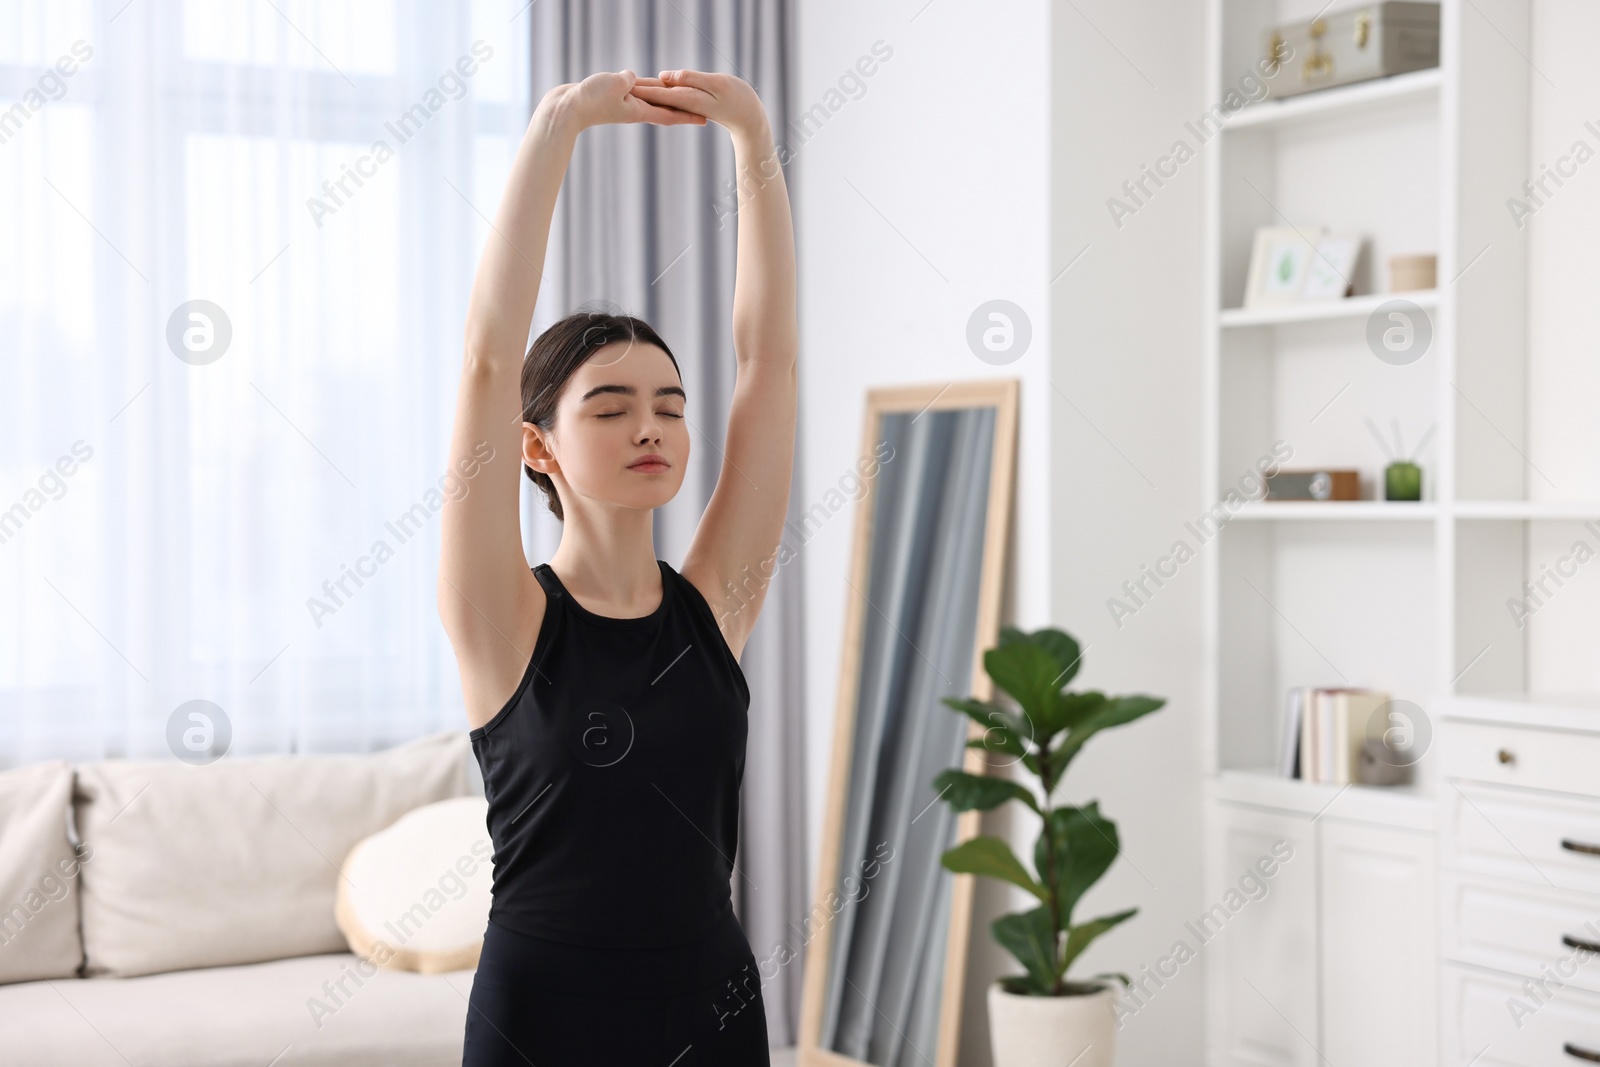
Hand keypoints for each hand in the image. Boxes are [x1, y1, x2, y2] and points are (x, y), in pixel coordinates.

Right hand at [548, 70, 707, 131]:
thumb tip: (631, 78)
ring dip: (665, 97)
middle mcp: (633, 109)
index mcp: (638, 110)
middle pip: (663, 107)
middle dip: (682, 107)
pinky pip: (633, 90)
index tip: (705, 120)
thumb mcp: (615, 84)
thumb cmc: (590, 99)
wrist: (565, 109)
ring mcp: (622, 104)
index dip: (688, 116)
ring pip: (649, 97)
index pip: (669, 114)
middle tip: (701, 109)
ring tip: (680, 96)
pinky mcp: (611, 97)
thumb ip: (629, 80)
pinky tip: (648, 85)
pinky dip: (644, 87)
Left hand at [628, 69, 768, 139]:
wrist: (751, 119)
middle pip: (655, 97)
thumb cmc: (739, 99)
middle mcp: (683, 105)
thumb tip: (666, 76)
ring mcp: (687, 106)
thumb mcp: (716, 84)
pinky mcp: (691, 103)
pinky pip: (670, 98)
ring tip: (625, 85)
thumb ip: (691, 79)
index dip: (640, 87)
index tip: (622, 85)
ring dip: (645, 91)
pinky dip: (658, 93)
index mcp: (686, 100)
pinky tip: (649, 89)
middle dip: (636, 91)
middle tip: (614, 85)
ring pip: (661, 97)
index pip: (658, 93)